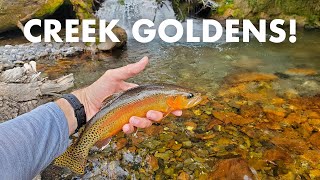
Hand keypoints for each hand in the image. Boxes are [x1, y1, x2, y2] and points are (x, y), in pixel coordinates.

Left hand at [59, 56, 181, 134]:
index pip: (158, 101)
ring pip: (145, 124)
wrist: (84, 105)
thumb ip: (130, 69)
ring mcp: (131, 118)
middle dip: (157, 116)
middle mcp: (137, 107)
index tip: (179, 110)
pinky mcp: (123, 127)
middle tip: (152, 114)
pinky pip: (132, 130)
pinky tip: (125, 125)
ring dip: (142, 122)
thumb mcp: (114, 76)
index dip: (170, 106)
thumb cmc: (99, 89)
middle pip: (155, 114)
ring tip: (132, 119)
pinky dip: (130, 129)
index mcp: (138, 96)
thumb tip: (146, 58)